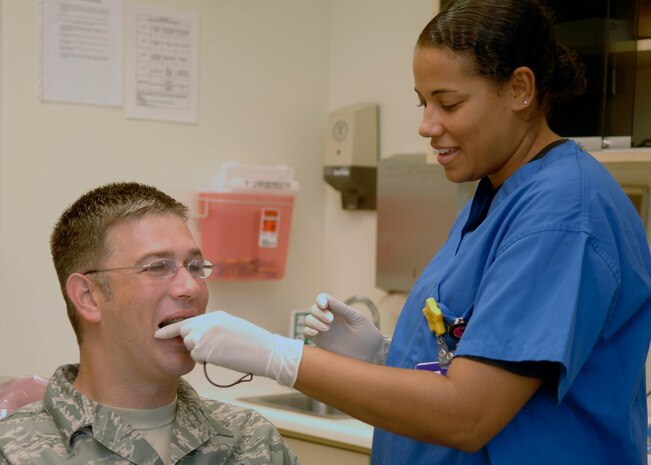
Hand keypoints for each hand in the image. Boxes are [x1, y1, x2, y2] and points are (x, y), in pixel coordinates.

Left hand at [154, 311, 303, 386]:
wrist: (266, 351)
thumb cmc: (252, 342)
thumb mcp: (231, 326)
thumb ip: (213, 328)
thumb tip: (198, 337)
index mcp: (215, 315)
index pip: (187, 321)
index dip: (170, 329)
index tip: (156, 334)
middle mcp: (207, 322)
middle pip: (186, 334)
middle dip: (193, 342)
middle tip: (213, 347)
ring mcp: (204, 335)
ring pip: (191, 346)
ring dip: (201, 351)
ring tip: (223, 350)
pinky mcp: (205, 349)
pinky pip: (197, 358)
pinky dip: (207, 360)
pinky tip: (223, 356)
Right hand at [303, 293, 384, 362]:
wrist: (370, 354)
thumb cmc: (367, 334)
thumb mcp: (357, 318)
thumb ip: (342, 309)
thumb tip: (327, 299)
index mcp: (338, 310)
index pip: (323, 300)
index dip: (321, 300)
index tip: (324, 305)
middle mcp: (329, 319)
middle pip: (314, 309)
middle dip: (319, 312)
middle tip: (331, 320)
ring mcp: (324, 330)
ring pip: (308, 320)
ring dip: (314, 321)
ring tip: (326, 328)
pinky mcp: (320, 342)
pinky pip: (307, 333)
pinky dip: (308, 330)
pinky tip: (316, 332)